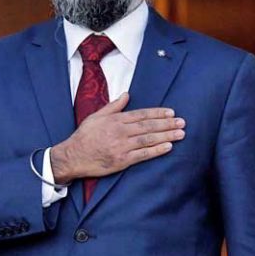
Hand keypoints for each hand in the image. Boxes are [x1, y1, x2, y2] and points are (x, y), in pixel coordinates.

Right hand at [50, 93, 184, 182]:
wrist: (73, 156)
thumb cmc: (84, 136)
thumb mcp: (96, 117)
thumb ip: (113, 106)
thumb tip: (126, 94)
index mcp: (115, 120)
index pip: (141, 115)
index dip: (157, 113)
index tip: (171, 112)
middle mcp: (120, 132)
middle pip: (148, 126)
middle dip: (167, 124)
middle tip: (182, 122)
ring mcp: (121, 147)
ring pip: (148, 139)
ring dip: (166, 136)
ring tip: (180, 134)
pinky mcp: (122, 161)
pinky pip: (142, 155)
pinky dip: (156, 150)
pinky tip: (168, 147)